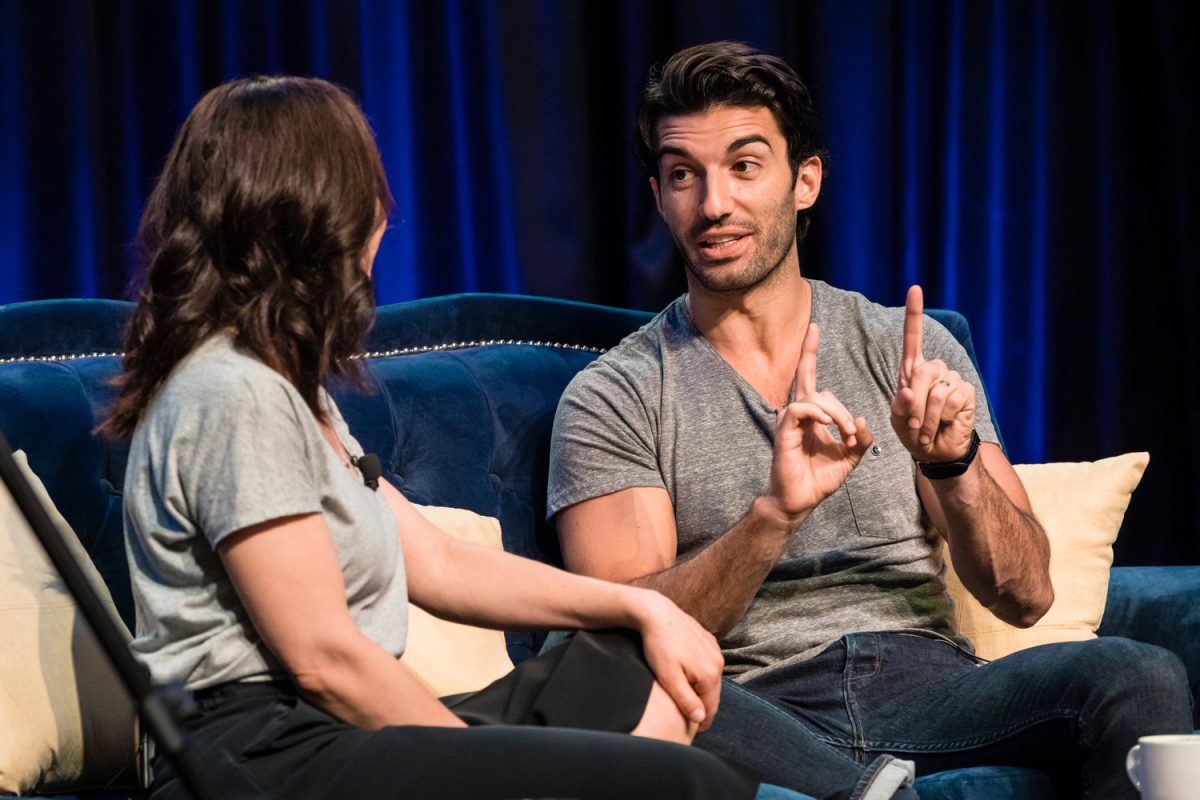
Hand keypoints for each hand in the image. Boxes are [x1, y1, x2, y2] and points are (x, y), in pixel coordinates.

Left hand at [633, 590, 724, 731]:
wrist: (656, 613)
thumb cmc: (659, 646)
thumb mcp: (669, 678)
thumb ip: (686, 700)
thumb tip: (701, 719)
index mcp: (710, 675)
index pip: (711, 709)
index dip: (700, 723)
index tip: (689, 732)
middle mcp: (718, 662)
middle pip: (713, 695)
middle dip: (702, 708)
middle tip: (687, 719)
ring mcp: (715, 650)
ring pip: (711, 680)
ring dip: (701, 691)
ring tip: (686, 698)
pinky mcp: (709, 640)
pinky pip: (708, 664)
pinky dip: (700, 674)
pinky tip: (687, 676)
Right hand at [768, 323, 872, 521]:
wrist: (800, 501)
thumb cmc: (819, 479)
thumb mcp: (849, 458)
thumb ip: (859, 439)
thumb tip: (862, 420)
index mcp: (812, 417)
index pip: (809, 377)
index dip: (810, 352)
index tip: (814, 328)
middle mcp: (799, 414)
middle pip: (818, 387)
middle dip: (841, 409)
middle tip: (851, 431)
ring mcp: (789, 421)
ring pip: (814, 397)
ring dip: (837, 414)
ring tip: (844, 435)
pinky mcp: (784, 430)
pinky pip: (800, 408)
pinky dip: (817, 413)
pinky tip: (829, 425)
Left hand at [890, 285, 975, 461]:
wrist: (935, 452)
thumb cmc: (913, 432)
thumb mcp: (898, 419)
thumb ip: (900, 405)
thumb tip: (910, 391)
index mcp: (913, 371)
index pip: (913, 338)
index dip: (914, 314)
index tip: (914, 289)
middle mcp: (935, 370)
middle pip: (922, 372)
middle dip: (914, 403)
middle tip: (913, 425)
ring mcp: (953, 379)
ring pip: (936, 390)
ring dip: (927, 416)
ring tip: (926, 429)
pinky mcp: (967, 392)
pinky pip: (952, 400)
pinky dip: (942, 417)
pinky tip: (943, 424)